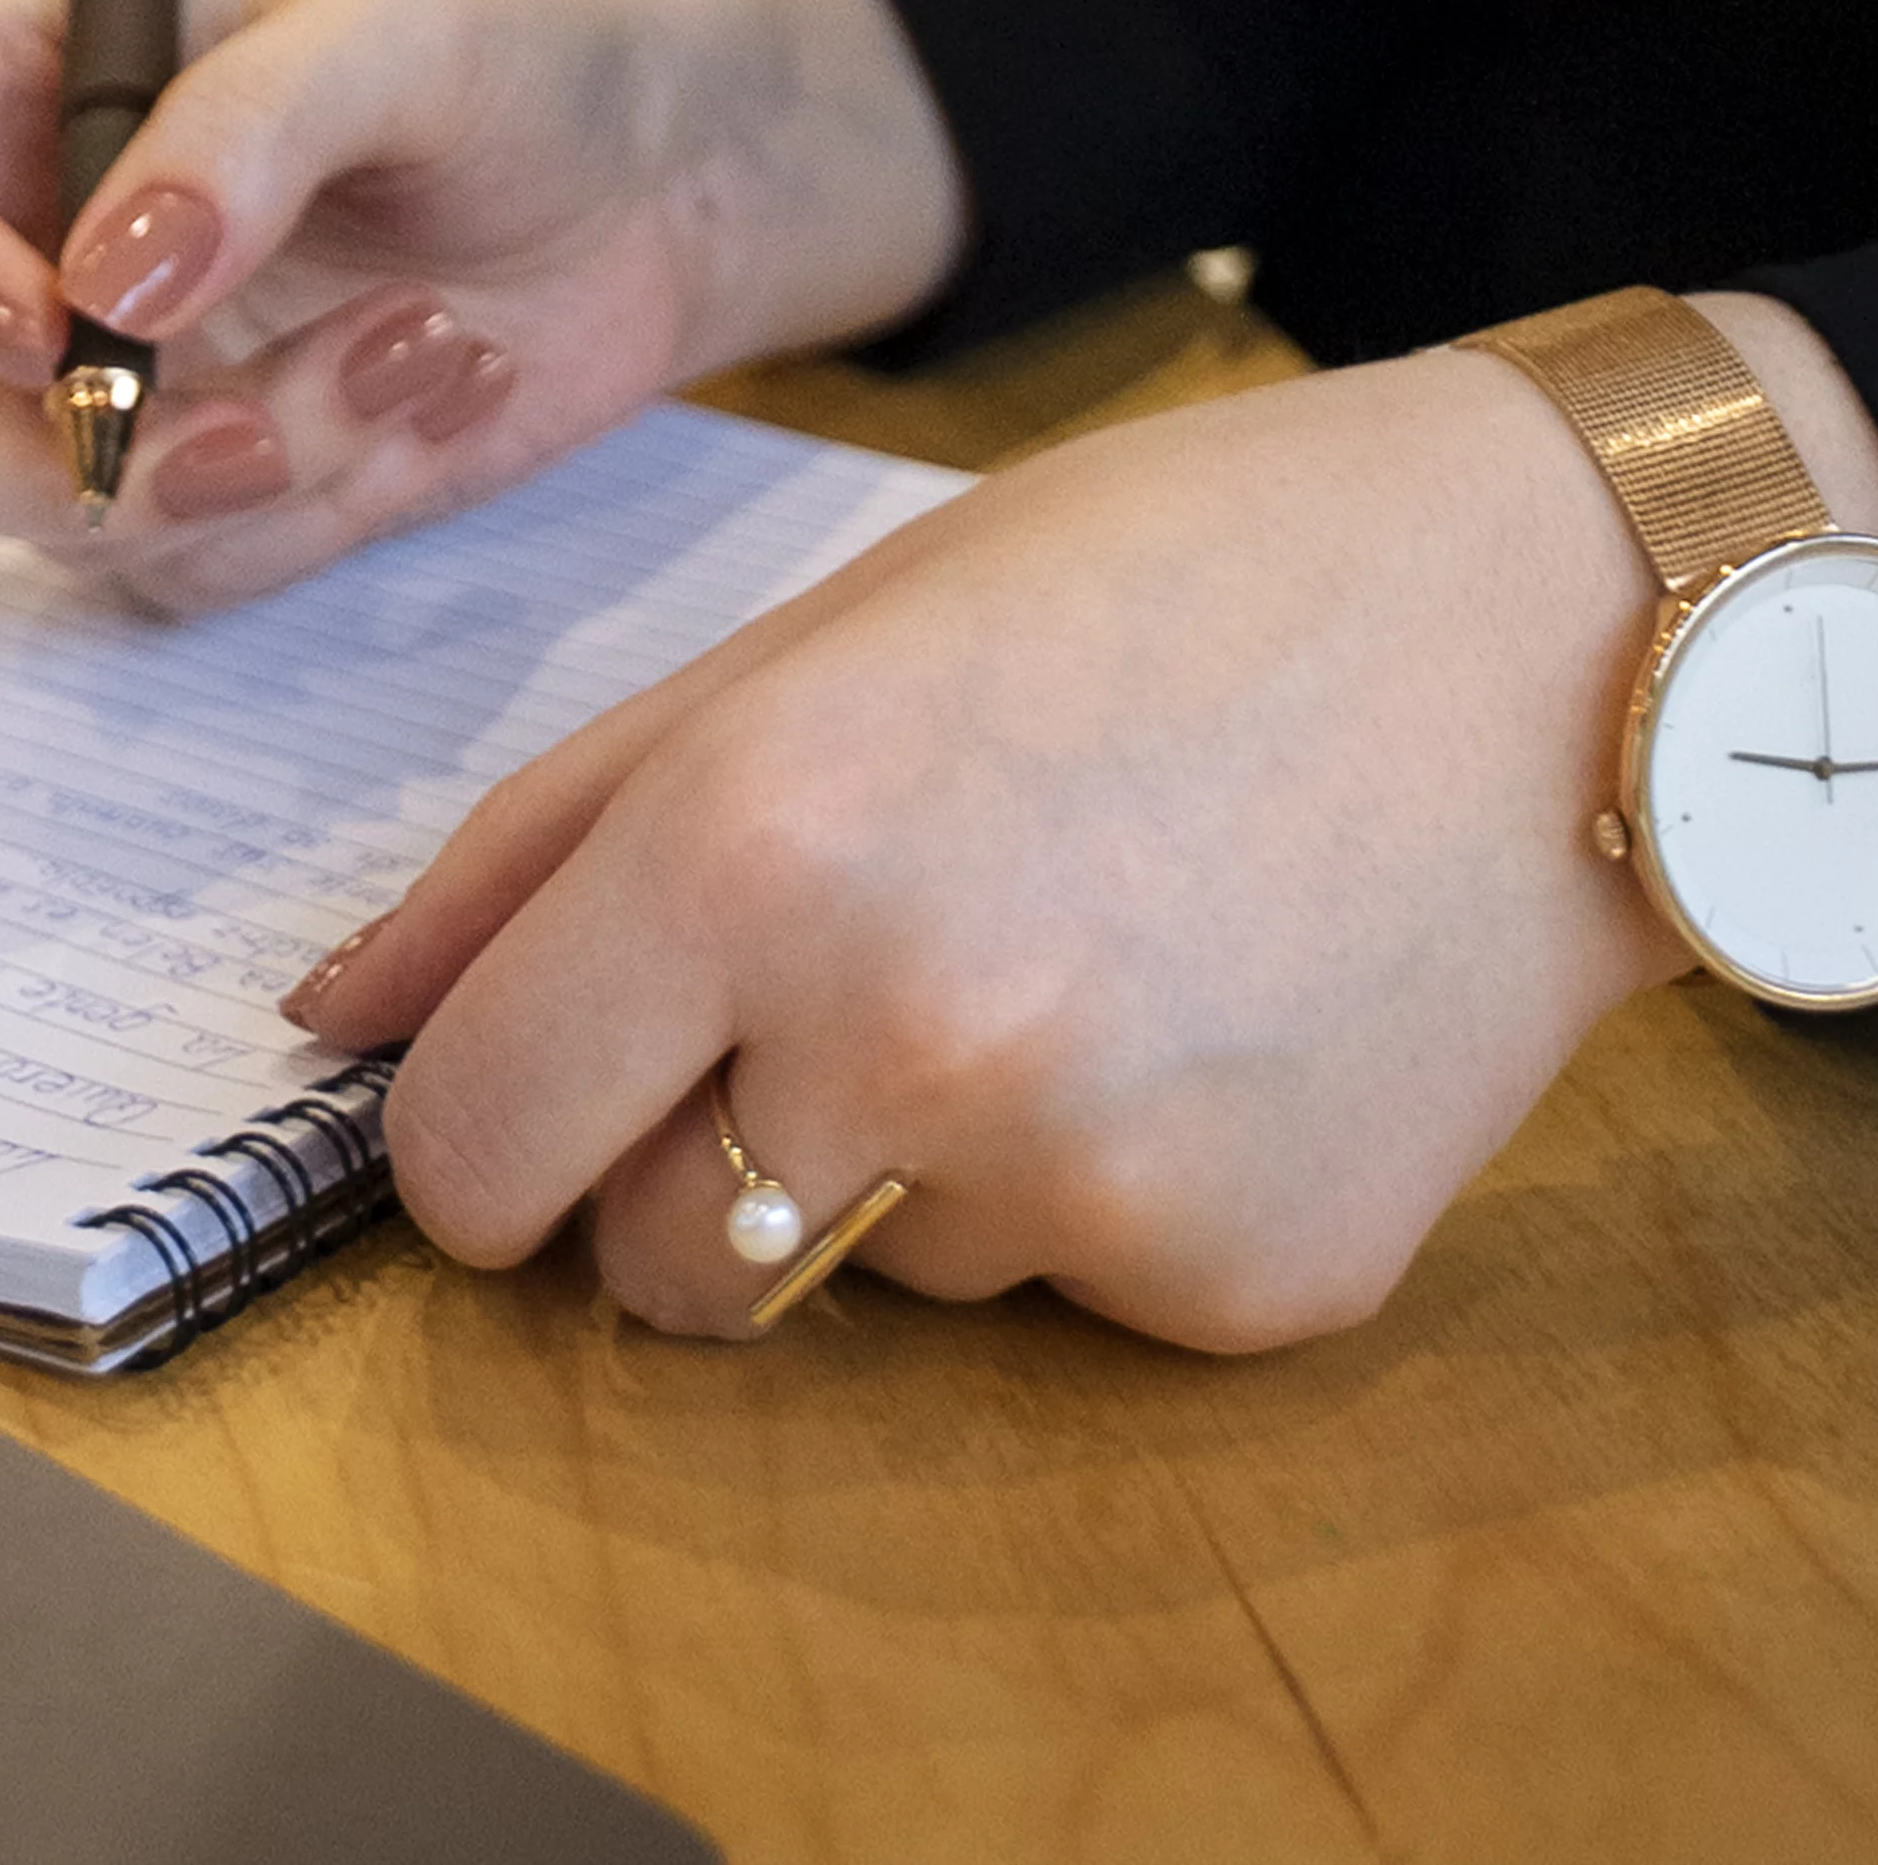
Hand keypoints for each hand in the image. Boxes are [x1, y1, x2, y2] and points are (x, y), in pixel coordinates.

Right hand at [0, 0, 971, 593]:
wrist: (679, 156)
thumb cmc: (522, 27)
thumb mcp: (400, 16)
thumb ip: (243, 128)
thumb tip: (98, 287)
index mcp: (5, 75)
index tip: (41, 329)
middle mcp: (18, 238)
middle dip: (68, 452)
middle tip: (248, 431)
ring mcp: (110, 382)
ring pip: (53, 518)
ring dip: (248, 466)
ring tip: (427, 339)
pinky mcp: (213, 486)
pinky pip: (192, 569)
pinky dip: (323, 500)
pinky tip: (443, 377)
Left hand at [295, 283, 1877, 1351]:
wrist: (1541, 626)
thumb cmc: (1169, 577)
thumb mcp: (821, 637)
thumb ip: (549, 840)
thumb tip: (337, 1023)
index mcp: (758, 837)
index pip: (470, 1148)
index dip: (482, 1131)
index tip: (541, 1091)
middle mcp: (897, 1030)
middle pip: (649, 1268)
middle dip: (693, 1162)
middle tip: (844, 990)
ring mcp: (1078, 1179)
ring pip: (867, 1285)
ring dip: (916, 1169)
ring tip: (1077, 952)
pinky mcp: (1237, 1283)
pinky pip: (1074, 1300)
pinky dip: (1111, 1191)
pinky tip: (1213, 1016)